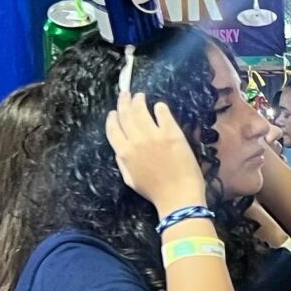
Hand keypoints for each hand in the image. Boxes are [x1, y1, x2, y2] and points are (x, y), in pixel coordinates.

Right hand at [104, 93, 207, 210]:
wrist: (178, 196)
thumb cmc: (155, 192)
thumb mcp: (130, 179)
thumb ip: (123, 162)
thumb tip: (120, 148)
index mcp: (124, 153)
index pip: (113, 129)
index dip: (112, 118)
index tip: (113, 112)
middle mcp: (136, 141)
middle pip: (126, 115)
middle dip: (124, 102)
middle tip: (125, 94)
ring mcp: (154, 135)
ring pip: (141, 111)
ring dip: (139, 101)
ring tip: (140, 96)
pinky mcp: (172, 134)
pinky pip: (163, 114)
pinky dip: (159, 108)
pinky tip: (159, 106)